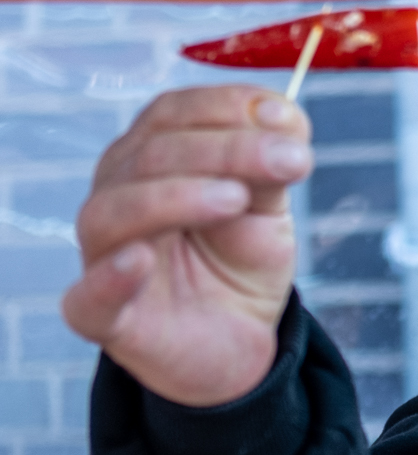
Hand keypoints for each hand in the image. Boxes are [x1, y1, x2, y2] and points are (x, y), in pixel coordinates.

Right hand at [62, 86, 312, 406]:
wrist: (236, 345)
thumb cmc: (238, 266)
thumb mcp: (266, 212)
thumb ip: (270, 167)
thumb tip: (285, 113)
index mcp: (150, 158)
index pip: (173, 115)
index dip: (227, 109)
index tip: (286, 119)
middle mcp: (117, 194)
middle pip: (154, 154)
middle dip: (227, 150)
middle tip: (290, 160)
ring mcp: (104, 253)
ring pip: (117, 210)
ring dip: (177, 196)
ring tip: (236, 199)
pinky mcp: (100, 315)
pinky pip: (89, 296)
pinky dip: (109, 276)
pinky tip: (138, 260)